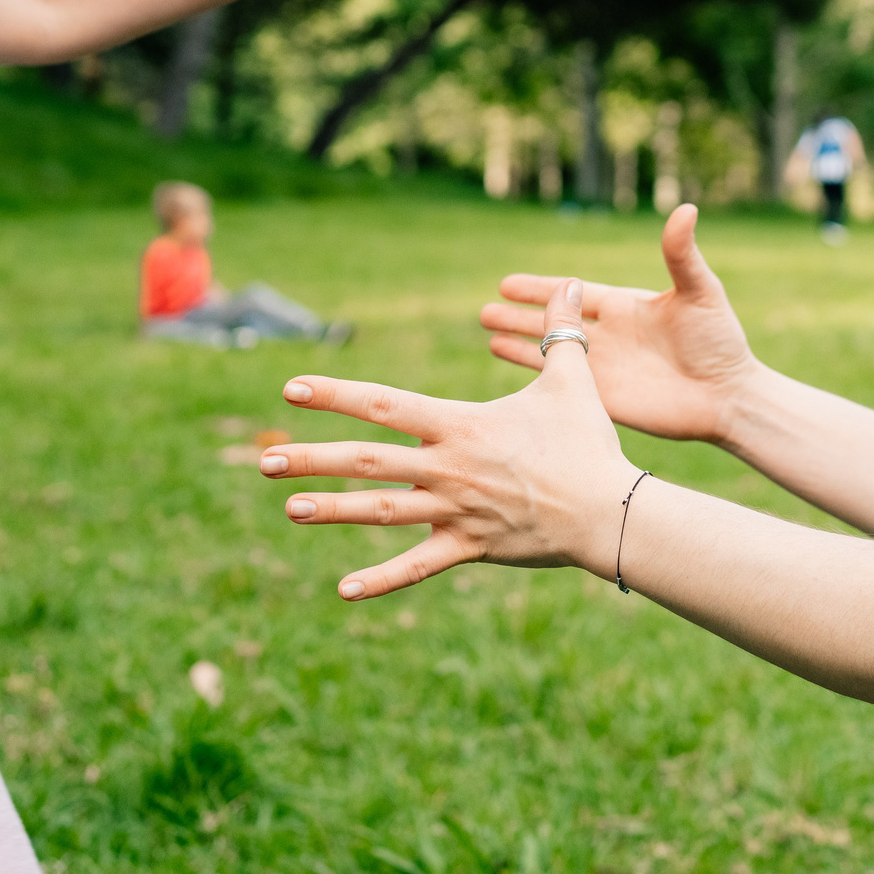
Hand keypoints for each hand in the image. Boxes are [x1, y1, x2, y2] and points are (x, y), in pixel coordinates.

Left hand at [268, 280, 637, 598]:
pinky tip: (342, 589)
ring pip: (381, 511)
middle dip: (312, 459)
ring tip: (288, 508)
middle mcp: (447, 468)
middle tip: (265, 461)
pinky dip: (381, 580)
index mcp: (459, 425)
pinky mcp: (469, 547)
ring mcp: (454, 511)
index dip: (336, 395)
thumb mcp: (572, 381)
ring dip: (332, 510)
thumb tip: (575, 283)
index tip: (292, 388)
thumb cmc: (588, 444)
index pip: (384, 405)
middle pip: (366, 462)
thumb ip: (561, 332)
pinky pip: (417, 566)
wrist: (608, 513)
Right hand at [478, 204, 761, 445]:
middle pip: (553, 322)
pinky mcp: (604, 398)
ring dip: (518, 341)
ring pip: (550, 351)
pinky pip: (561, 384)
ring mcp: (603, 368)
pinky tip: (510, 367)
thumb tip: (685, 208)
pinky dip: (533, 373)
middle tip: (482, 309)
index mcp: (624, 306)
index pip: (572, 294)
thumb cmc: (720, 341)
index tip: (507, 283)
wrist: (728, 396)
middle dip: (519, 315)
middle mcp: (608, 335)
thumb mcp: (700, 292)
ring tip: (486, 330)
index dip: (541, 288)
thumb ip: (682, 255)